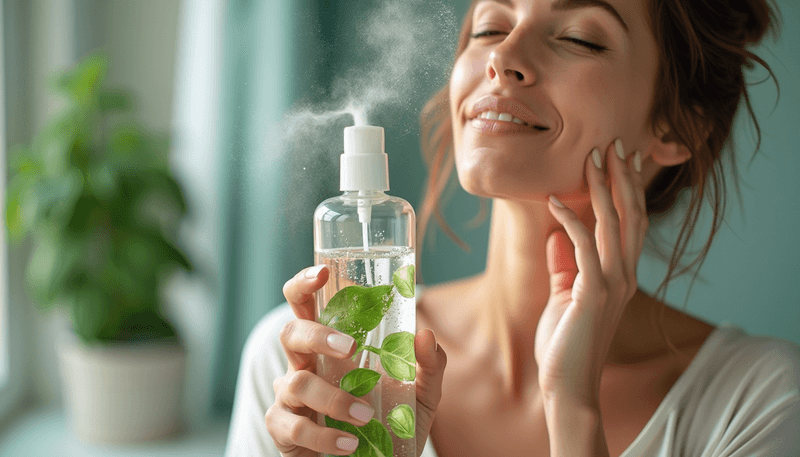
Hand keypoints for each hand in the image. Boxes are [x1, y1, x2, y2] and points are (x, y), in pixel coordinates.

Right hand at [265, 265, 446, 456]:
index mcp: (329, 346)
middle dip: (316, 334)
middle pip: (290, 332)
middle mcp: (304, 365)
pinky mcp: (283, 430)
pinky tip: (349, 444)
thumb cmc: (392, 422)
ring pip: (295, 383)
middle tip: (350, 348)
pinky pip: (293, 426)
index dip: (305, 284)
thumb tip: (424, 335)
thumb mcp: (421, 394)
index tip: (322, 273)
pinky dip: (324, 436)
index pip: (306, 305)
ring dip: (333, 399)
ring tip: (364, 415)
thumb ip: (428, 366)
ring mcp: (290, 397)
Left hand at [536, 139, 646, 406]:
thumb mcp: (564, 295)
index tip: (620, 157)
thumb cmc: (564, 341)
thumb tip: (556, 235)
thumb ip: (564, 265)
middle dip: (622, 177)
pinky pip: (583, 246)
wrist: (566, 383)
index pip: (630, 222)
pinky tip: (554, 199)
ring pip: (612, 224)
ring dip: (602, 188)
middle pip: (629, 215)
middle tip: (614, 143)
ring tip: (592, 157)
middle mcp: (624, 275)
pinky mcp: (593, 293)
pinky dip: (570, 220)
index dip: (627, 189)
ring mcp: (613, 284)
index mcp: (620, 274)